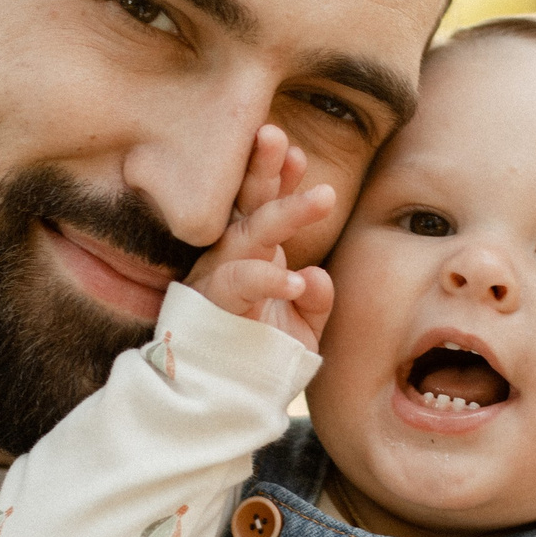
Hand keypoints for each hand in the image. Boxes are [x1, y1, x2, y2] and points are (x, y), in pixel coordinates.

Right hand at [186, 125, 338, 350]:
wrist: (225, 401)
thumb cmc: (260, 354)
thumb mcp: (301, 327)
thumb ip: (315, 298)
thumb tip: (315, 275)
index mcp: (252, 251)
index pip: (263, 204)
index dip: (278, 176)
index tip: (297, 151)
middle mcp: (231, 257)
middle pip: (248, 205)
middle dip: (263, 169)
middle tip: (277, 135)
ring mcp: (218, 281)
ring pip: (247, 237)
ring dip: (284, 214)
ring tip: (323, 197)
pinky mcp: (212, 309)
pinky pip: (238, 286)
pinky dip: (268, 280)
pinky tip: (295, 281)